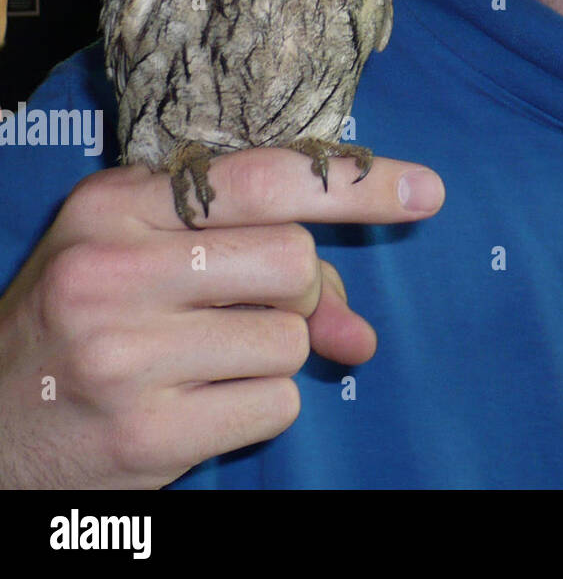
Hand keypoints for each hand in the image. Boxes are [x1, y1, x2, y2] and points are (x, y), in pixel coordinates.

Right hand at [0, 150, 443, 487]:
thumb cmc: (85, 326)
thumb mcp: (144, 264)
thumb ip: (259, 268)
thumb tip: (362, 334)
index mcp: (115, 205)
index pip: (264, 178)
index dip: (354, 183)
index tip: (427, 190)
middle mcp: (113, 269)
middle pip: (293, 259)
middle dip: (295, 290)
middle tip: (244, 310)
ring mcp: (126, 355)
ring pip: (294, 337)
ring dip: (273, 354)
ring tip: (201, 362)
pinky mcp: (146, 435)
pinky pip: (277, 403)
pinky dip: (259, 407)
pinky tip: (195, 407)